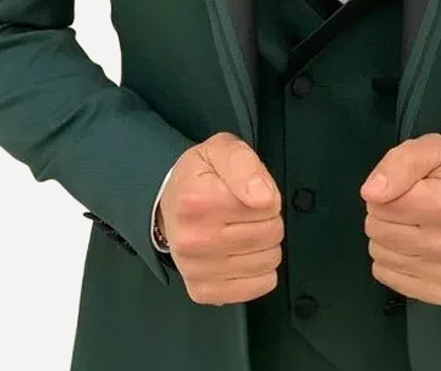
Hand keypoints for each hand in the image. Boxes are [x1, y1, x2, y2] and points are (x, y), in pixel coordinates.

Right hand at [158, 131, 282, 305]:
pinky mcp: (202, 292)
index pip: (268, 206)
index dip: (266, 195)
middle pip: (271, 235)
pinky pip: (259, 286)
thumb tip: (264, 199)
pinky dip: (259, 271)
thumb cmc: (200, 175)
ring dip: (264, 245)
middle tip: (246, 211)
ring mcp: (195, 270)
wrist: (169, 204)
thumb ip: (245, 165)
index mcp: (197, 201)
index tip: (248, 191)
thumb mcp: (222, 150)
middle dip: (267, 220)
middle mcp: (193, 240)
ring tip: (242, 230)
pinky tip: (242, 254)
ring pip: (268, 262)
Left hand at [360, 133, 440, 305]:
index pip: (381, 204)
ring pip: (380, 255)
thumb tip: (370, 192)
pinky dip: (393, 261)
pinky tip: (414, 248)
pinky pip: (388, 277)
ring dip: (388, 238)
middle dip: (385, 214)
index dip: (386, 190)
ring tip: (413, 225)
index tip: (406, 188)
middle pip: (377, 230)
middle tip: (410, 206)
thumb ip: (400, 163)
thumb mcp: (435, 149)